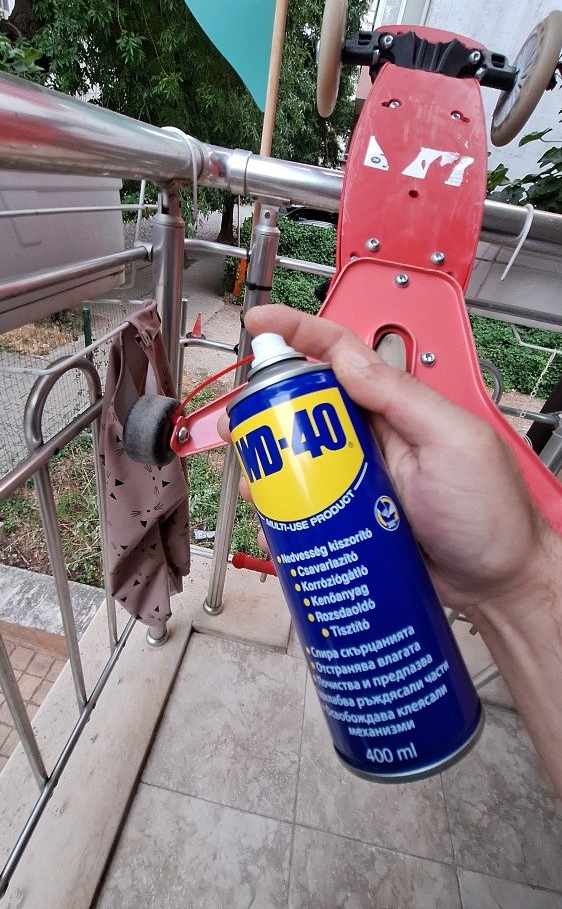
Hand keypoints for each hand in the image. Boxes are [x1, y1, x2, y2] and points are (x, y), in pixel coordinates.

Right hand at [226, 305, 552, 617]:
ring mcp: (358, 482)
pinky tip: (276, 529)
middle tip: (237, 427)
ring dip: (269, 470)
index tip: (259, 322)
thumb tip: (347, 357)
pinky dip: (283, 517)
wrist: (499, 586)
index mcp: (396, 409)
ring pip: (297, 462)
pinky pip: (306, 512)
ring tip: (256, 487)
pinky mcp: (350, 522)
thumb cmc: (491, 513)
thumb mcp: (452, 442)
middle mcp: (372, 440)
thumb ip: (401, 398)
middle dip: (265, 412)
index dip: (297, 333)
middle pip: (305, 410)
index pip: (340, 357)